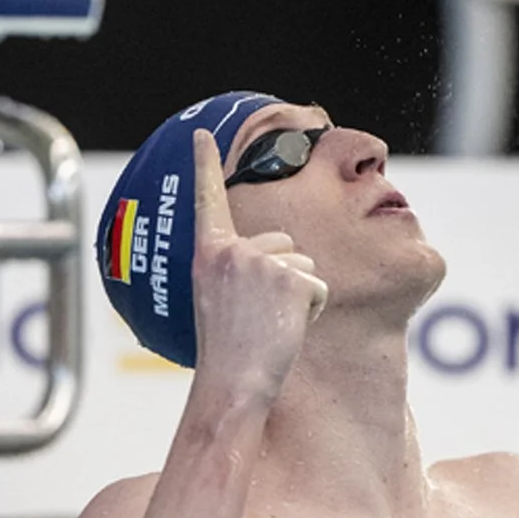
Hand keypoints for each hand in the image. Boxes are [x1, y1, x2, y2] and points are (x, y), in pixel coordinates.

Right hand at [189, 129, 328, 397]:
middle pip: (283, 244)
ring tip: (269, 325)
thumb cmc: (228, 352)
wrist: (233, 384)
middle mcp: (231, 250)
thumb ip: (236, 271)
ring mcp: (261, 261)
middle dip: (284, 278)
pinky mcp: (290, 277)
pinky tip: (285, 329)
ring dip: (298, 296)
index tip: (200, 133)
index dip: (203, 164)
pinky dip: (311, 310)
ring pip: (304, 264)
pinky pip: (318, 286)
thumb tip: (267, 265)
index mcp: (207, 254)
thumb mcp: (218, 300)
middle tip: (259, 318)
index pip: (207, 200)